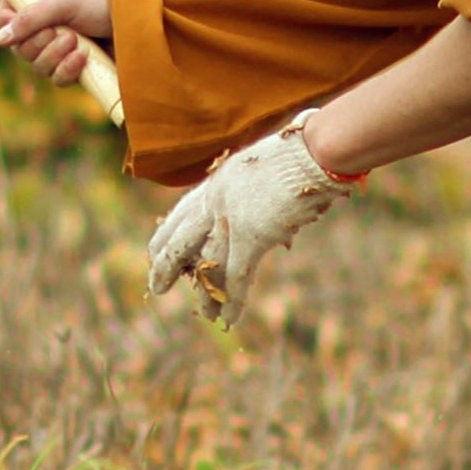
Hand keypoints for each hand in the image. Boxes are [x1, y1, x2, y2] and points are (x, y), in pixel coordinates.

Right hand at [0, 0, 111, 87]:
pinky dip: (67, 71)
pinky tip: (83, 59)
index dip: (8, 23)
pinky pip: (57, 77)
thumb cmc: (105, 0)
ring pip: (37, 64)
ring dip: (54, 56)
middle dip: (39, 44)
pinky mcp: (76, 65)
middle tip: (62, 34)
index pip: (8, 11)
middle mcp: (48, 20)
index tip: (19, 27)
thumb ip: (32, 18)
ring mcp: (61, 44)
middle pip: (20, 44)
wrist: (144, 20)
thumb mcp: (66, 2)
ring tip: (77, 43)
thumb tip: (0, 40)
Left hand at [146, 114, 356, 327]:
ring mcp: (231, 217)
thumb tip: (269, 209)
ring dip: (208, 293)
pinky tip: (228, 318)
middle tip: (156, 286)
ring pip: (209, 265)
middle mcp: (216, 198)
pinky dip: (234, 300)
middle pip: (182, 238)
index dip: (168, 233)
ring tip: (205, 314)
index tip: (155, 249)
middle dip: (167, 265)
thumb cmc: (303, 151)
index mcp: (219, 180)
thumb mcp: (267, 166)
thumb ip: (257, 188)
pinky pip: (237, 275)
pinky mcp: (251, 234)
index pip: (182, 211)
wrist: (315, 151)